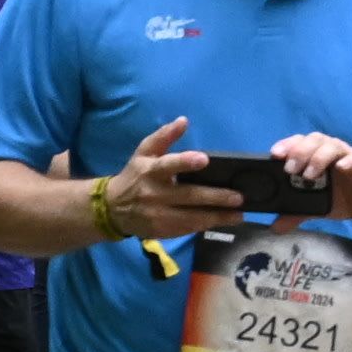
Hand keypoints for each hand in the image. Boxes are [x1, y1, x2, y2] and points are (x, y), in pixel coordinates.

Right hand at [97, 117, 261, 242]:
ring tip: (239, 214)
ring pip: (192, 217)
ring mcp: (159, 215)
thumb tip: (183, 121)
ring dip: (218, 217)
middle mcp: (155, 194)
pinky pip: (188, 229)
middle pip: (189, 196)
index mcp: (151, 171)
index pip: (168, 165)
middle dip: (215, 197)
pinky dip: (207, 225)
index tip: (204, 159)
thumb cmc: (135, 176)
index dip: (185, 162)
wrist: (112, 209)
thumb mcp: (144, 153)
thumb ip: (164, 137)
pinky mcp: (162, 230)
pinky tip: (224, 220)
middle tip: (238, 197)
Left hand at [260, 129, 351, 222]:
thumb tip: (275, 227)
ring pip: (333, 145)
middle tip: (290, 170)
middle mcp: (330, 151)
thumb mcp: (315, 206)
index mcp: (315, 156)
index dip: (287, 144)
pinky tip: (341, 168)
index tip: (275, 155)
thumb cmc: (340, 198)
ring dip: (319, 157)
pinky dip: (349, 161)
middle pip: (315, 139)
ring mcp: (348, 156)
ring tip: (309, 175)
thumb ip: (295, 214)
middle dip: (300, 151)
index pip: (300, 142)